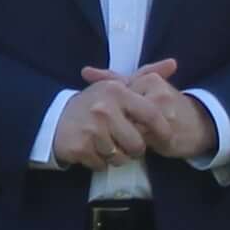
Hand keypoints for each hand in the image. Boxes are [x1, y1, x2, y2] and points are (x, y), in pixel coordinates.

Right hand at [51, 65, 168, 171]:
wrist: (55, 118)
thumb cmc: (94, 103)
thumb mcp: (118, 86)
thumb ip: (147, 75)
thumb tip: (174, 63)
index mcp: (117, 92)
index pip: (151, 115)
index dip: (163, 131)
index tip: (167, 139)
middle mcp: (104, 110)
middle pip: (137, 144)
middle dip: (135, 149)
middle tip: (127, 144)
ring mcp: (91, 130)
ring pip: (120, 158)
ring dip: (117, 157)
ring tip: (108, 145)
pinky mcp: (80, 147)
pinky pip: (102, 165)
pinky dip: (99, 162)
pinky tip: (93, 150)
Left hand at [103, 63, 220, 162]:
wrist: (199, 125)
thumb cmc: (166, 106)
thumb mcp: (142, 88)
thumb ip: (114, 79)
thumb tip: (85, 71)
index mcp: (150, 79)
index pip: (117, 94)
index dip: (111, 109)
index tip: (108, 115)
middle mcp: (157, 93)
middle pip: (121, 112)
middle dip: (115, 123)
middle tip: (111, 128)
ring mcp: (163, 114)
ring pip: (129, 127)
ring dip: (122, 135)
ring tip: (121, 138)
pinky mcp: (165, 134)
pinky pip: (139, 141)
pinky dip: (132, 145)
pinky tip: (130, 146)